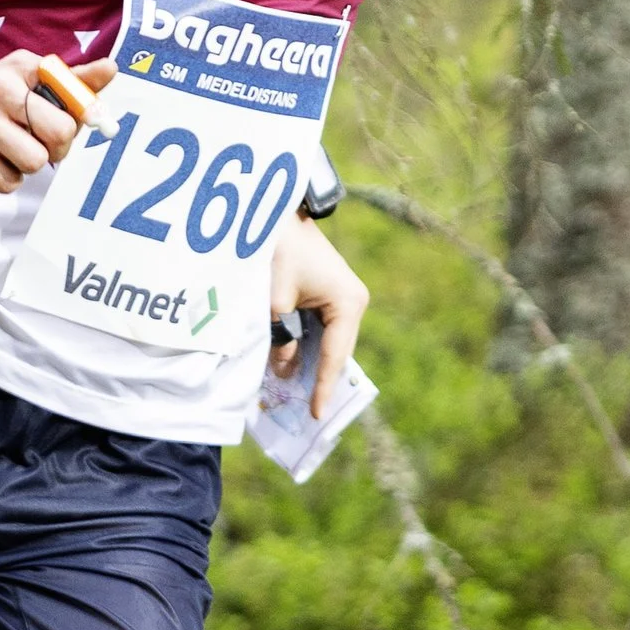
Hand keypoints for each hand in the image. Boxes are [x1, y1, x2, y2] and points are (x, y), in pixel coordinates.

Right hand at [0, 52, 118, 193]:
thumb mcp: (28, 80)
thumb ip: (72, 81)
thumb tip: (112, 69)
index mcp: (23, 67)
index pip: (74, 95)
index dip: (78, 118)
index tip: (68, 122)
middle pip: (61, 133)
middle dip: (58, 148)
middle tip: (40, 143)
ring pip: (36, 161)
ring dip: (28, 164)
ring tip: (10, 149)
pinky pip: (8, 182)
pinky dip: (6, 178)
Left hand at [266, 212, 369, 416]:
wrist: (281, 214)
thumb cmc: (280, 251)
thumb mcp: (275, 300)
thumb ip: (280, 339)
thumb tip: (284, 373)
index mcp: (348, 303)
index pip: (335, 356)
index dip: (323, 387)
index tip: (316, 415)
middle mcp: (354, 304)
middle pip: (337, 353)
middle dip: (321, 381)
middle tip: (308, 415)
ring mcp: (346, 301)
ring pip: (330, 344)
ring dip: (315, 366)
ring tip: (301, 398)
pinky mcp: (333, 298)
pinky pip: (323, 332)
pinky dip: (310, 349)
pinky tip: (296, 368)